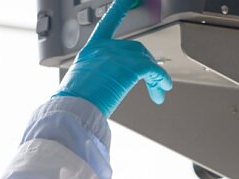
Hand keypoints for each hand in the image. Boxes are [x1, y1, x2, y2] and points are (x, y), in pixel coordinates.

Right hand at [56, 0, 172, 115]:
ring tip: (157, 92)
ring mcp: (119, 55)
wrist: (74, 108)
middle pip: (136, 48)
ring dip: (155, 77)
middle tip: (153, 84)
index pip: (109, 20)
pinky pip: (154, 70)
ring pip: (146, 60)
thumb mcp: (81, 77)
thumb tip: (107, 81)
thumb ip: (96, 71)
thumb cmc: (74, 100)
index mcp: (92, 48)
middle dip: (146, 66)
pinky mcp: (131, 67)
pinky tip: (164, 88)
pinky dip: (162, 79)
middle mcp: (106, 47)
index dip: (120, 7)